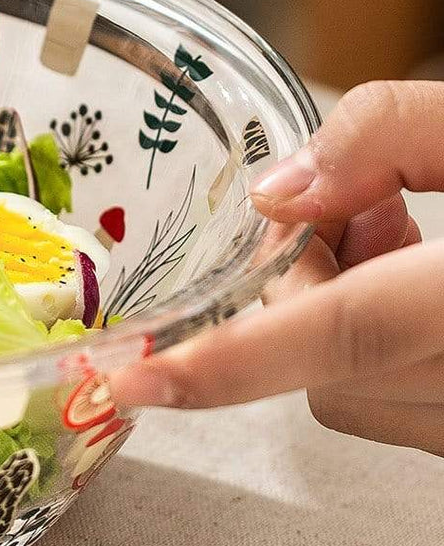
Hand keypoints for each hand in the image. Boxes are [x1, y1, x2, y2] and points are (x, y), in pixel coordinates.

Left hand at [110, 81, 443, 456]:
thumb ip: (393, 136)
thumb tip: (276, 194)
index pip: (345, 337)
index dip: (229, 362)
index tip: (132, 380)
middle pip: (324, 362)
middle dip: (309, 286)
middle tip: (367, 214)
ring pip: (348, 394)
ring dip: (343, 319)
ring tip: (414, 249)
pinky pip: (390, 409)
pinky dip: (377, 352)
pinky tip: (432, 293)